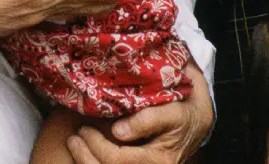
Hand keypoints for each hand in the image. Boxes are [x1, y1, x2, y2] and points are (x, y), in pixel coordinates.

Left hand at [68, 63, 213, 163]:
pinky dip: (96, 162)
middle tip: (74, 139)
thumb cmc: (182, 113)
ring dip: (87, 163)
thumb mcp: (171, 110)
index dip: (97, 146)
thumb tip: (117, 131)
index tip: (83, 128)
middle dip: (85, 158)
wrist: (195, 124)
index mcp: (160, 161)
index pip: (118, 160)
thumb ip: (147, 119)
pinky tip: (86, 154)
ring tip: (75, 145)